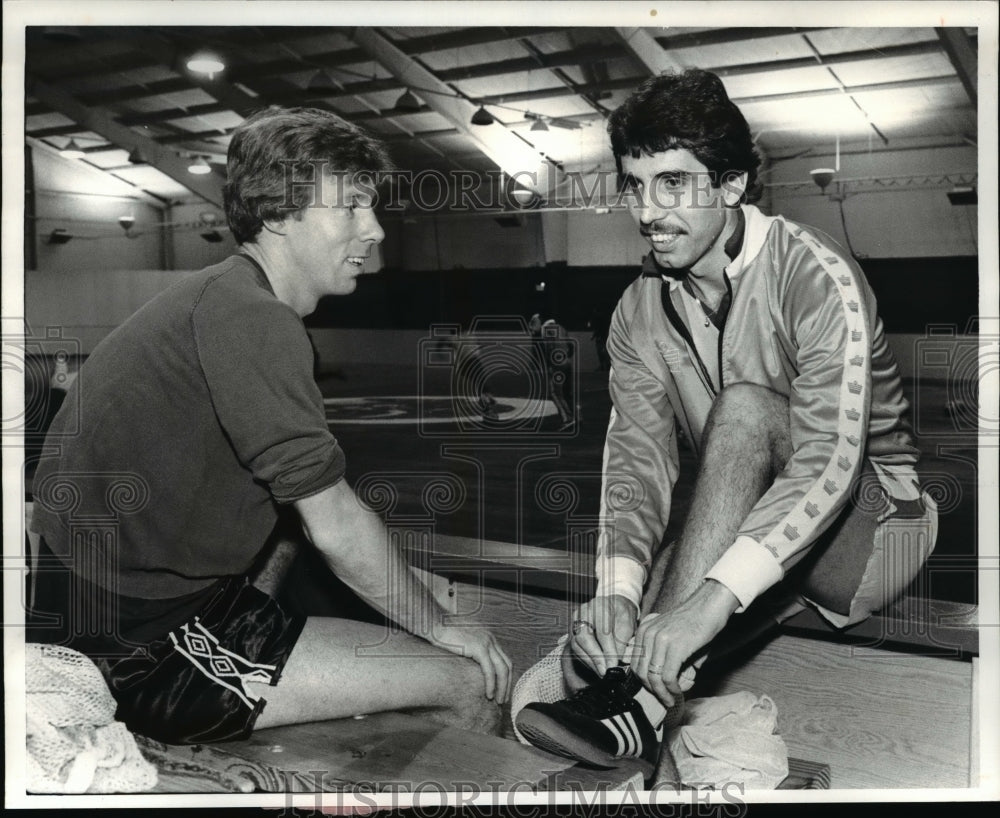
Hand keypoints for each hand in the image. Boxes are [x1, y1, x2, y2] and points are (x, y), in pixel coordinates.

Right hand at [430, 624, 512, 703]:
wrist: (434, 623)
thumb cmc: (442, 633)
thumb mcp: (461, 640)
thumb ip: (469, 650)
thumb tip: (470, 665)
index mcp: (487, 636)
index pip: (503, 658)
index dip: (505, 676)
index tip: (502, 689)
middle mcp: (490, 638)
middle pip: (507, 664)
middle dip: (507, 683)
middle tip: (503, 699)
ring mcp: (486, 642)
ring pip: (502, 669)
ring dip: (502, 687)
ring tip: (498, 701)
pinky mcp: (478, 647)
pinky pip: (489, 670)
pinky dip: (491, 684)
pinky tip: (488, 695)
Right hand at [569, 594, 638, 676]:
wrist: (613, 606)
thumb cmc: (622, 614)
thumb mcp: (628, 624)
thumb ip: (623, 641)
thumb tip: (618, 661)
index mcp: (599, 606)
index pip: (602, 631)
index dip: (607, 650)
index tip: (613, 665)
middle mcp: (583, 612)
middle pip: (583, 638)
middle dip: (595, 658)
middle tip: (605, 672)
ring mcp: (575, 622)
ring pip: (576, 645)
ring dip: (590, 662)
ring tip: (602, 673)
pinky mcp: (572, 631)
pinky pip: (575, 648)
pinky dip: (586, 660)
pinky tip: (596, 667)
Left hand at [629, 580, 738, 705]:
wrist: (709, 606)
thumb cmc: (694, 623)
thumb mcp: (671, 638)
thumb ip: (664, 659)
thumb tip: (665, 685)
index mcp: (643, 630)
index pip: (635, 664)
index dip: (645, 682)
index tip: (656, 691)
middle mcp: (647, 634)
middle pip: (641, 673)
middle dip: (653, 691)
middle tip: (665, 699)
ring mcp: (660, 640)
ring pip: (653, 677)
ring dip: (663, 693)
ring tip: (672, 699)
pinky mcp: (675, 646)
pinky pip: (668, 676)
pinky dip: (673, 689)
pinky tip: (679, 691)